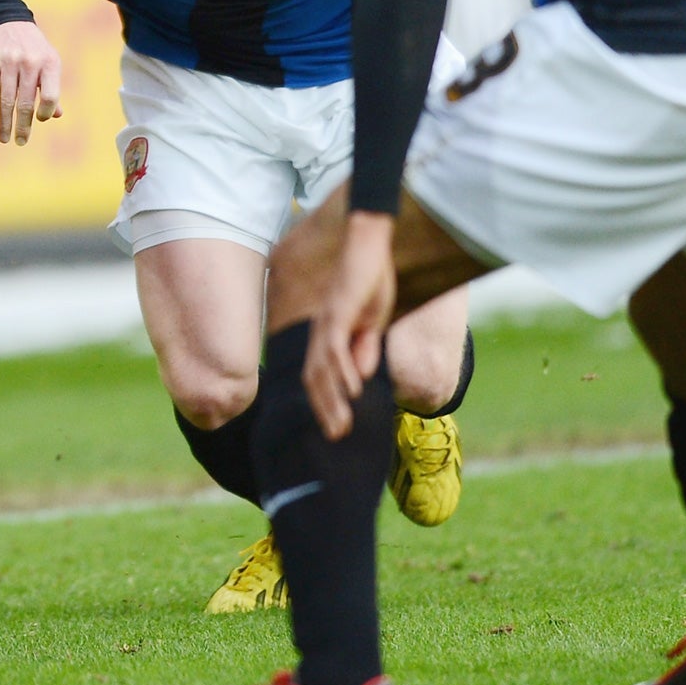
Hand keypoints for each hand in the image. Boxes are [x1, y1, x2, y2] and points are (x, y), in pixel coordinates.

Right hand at [0, 20, 62, 145]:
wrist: (12, 22)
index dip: (45, 112)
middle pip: (26, 102)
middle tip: (20, 142)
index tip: (38, 120)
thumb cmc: (34, 50)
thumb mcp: (48, 64)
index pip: (50, 96)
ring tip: (3, 138)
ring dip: (4, 122)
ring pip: (6, 98)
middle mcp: (30, 61)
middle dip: (23, 126)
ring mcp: (10, 60)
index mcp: (49, 64)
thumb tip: (56, 115)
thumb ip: (51, 88)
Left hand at [303, 211, 397, 438]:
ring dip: (332, 398)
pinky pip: (337, 346)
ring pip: (322, 367)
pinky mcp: (338, 311)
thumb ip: (365, 347)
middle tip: (334, 438)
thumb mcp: (371, 322)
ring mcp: (326, 321)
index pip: (318, 375)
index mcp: (326, 335)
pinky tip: (353, 389)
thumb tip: (362, 378)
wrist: (368, 245)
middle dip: (324, 409)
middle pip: (314, 378)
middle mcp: (320, 331)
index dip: (324, 403)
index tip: (334, 428)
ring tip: (341, 426)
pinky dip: (343, 369)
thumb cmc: (369, 282)